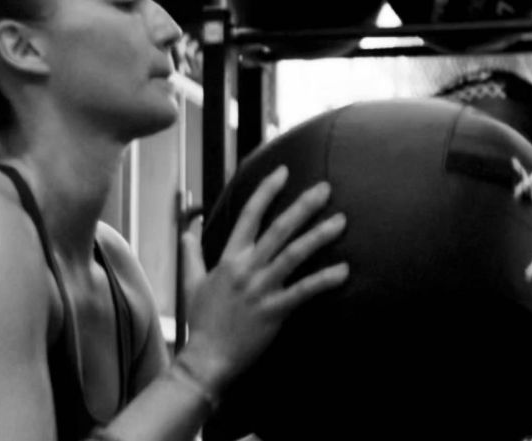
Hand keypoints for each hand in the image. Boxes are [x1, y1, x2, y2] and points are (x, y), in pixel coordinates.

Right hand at [178, 166, 348, 396]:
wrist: (207, 358)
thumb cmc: (202, 322)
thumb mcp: (192, 283)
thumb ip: (192, 254)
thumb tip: (187, 230)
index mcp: (229, 258)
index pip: (249, 215)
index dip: (267, 191)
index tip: (284, 172)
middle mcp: (246, 268)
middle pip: (278, 229)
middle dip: (303, 206)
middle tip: (326, 188)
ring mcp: (261, 289)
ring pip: (294, 254)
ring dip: (319, 236)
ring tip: (341, 222)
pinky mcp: (274, 311)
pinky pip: (304, 291)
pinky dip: (324, 280)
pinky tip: (344, 271)